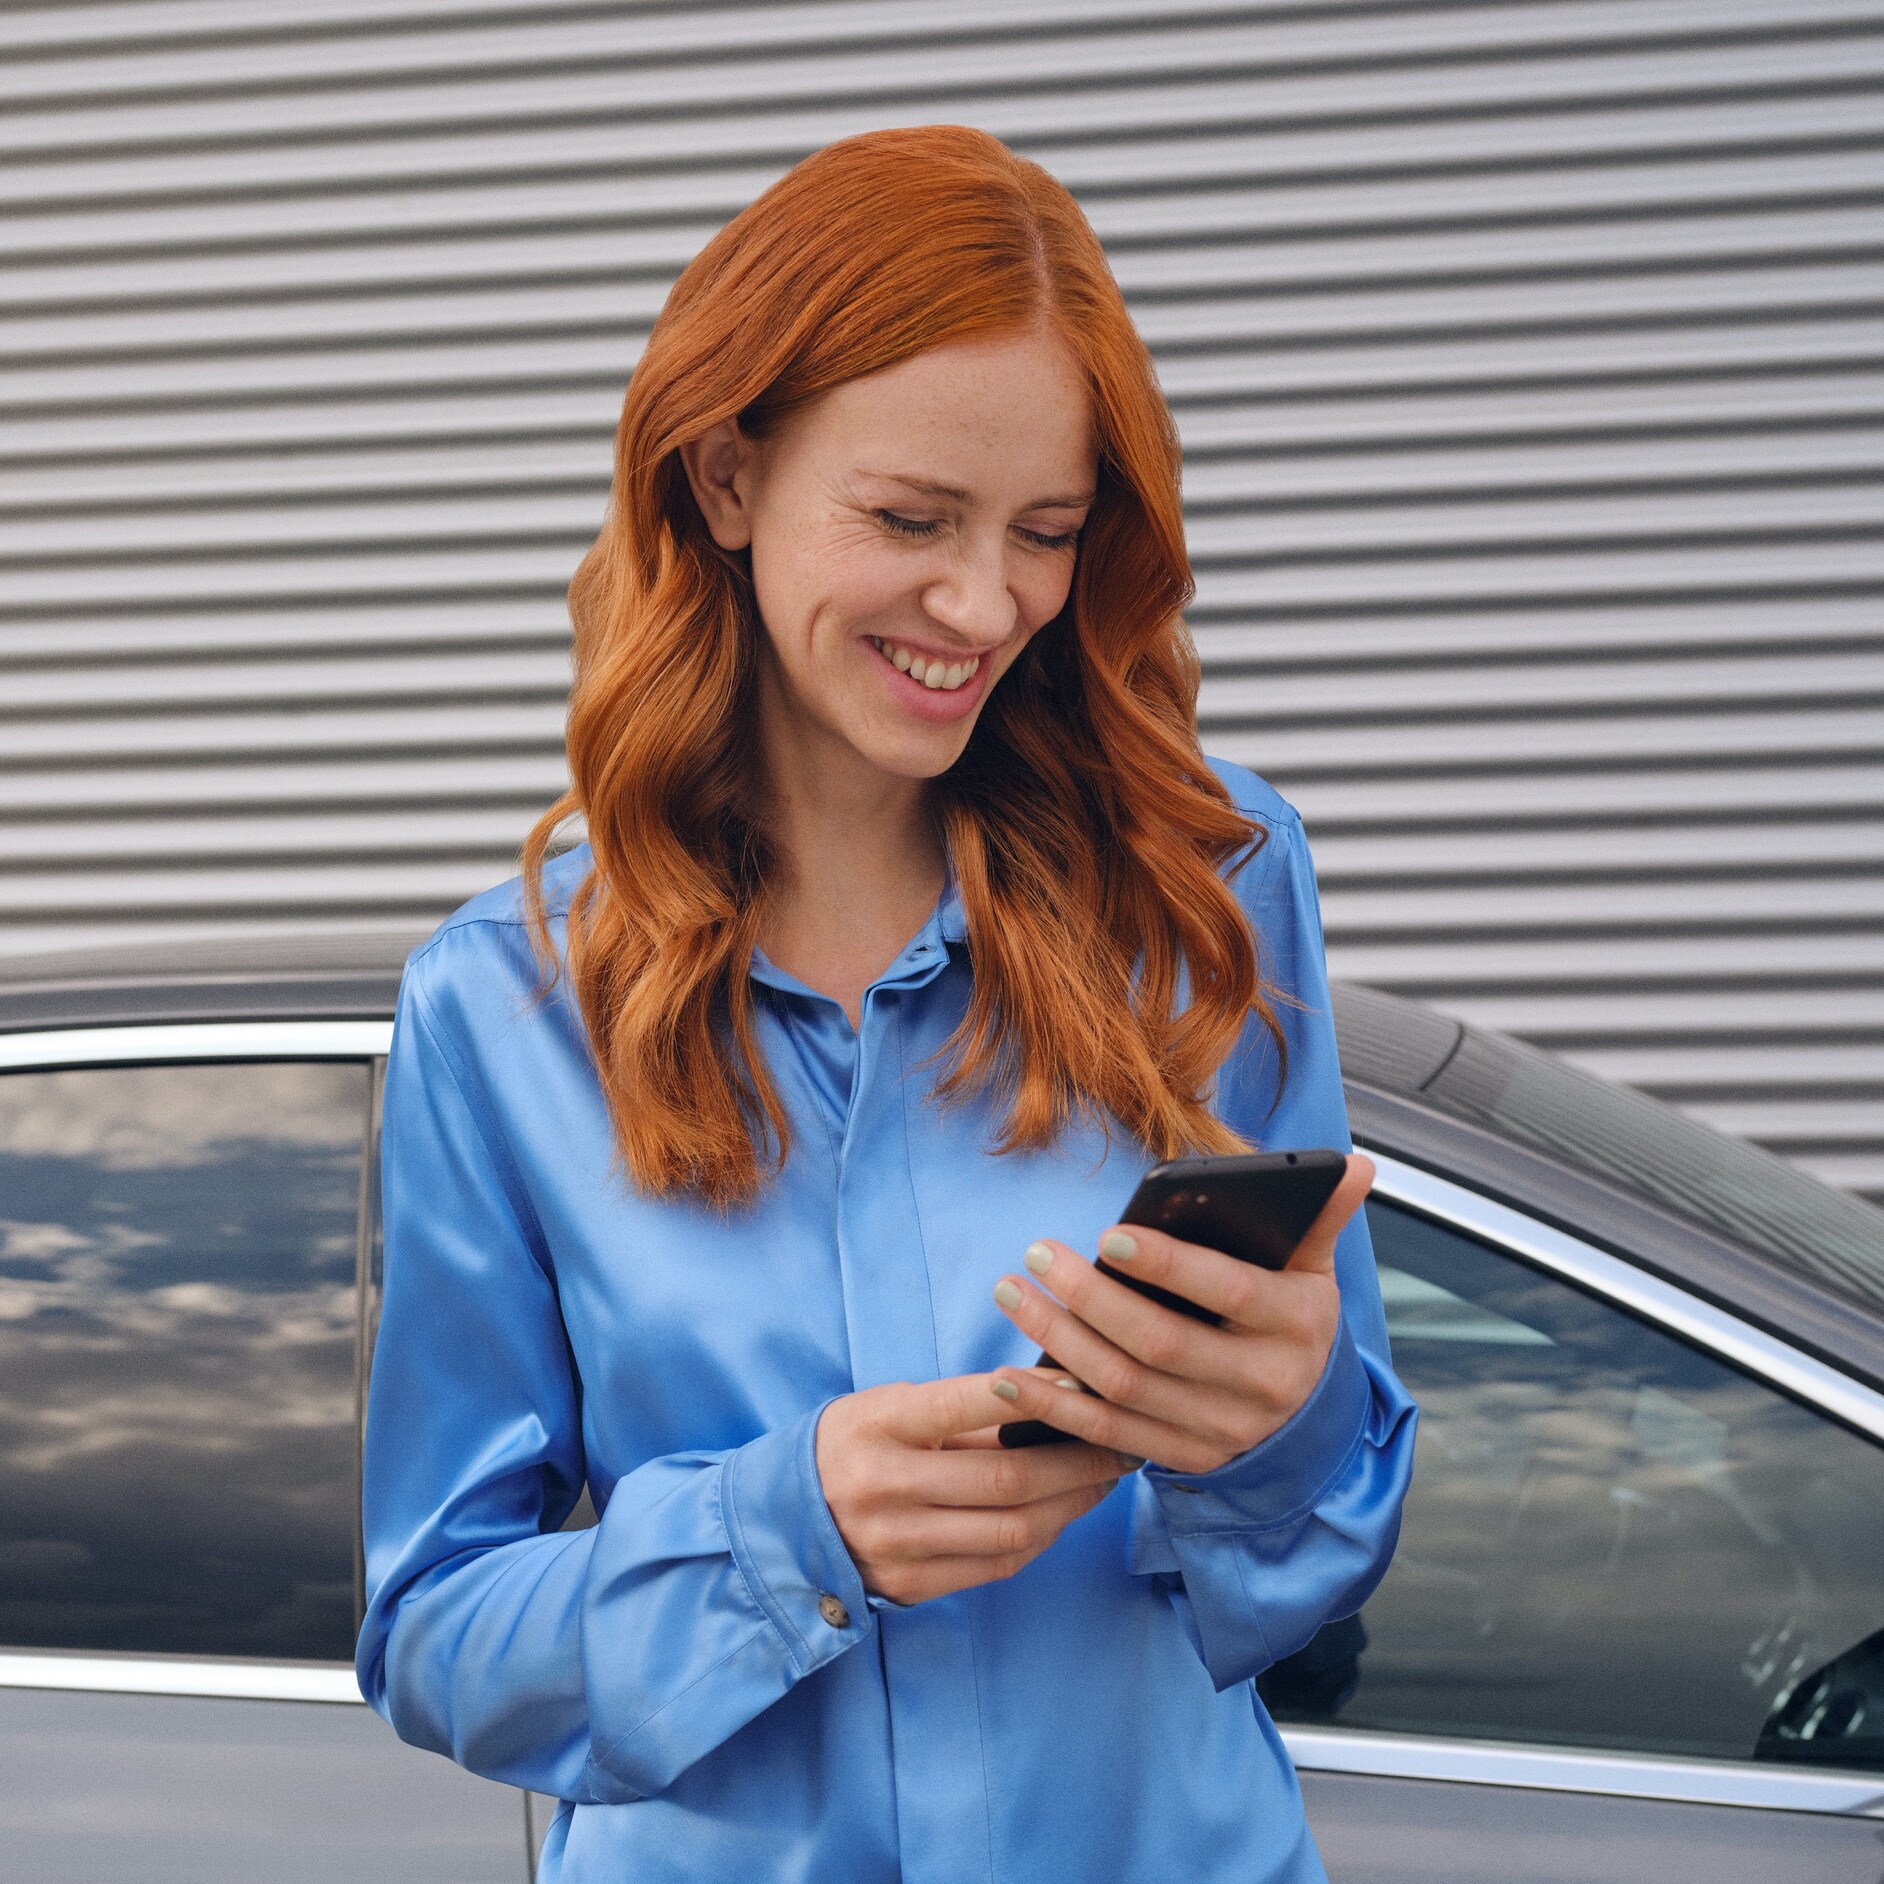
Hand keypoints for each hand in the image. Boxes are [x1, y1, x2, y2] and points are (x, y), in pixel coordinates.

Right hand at [814, 1371, 1138, 1604]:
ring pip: (1013, 1527)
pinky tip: (1065, 1513)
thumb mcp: (889, 1407)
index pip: (964, 1403)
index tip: (1085, 1382)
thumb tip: (1055, 1399)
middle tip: (1122, 1440)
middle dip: (1079, 1459)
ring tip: (1105, 1478)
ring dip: (1074, 1503)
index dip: (1032, 1393)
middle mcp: (883, 1485)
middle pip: (1006, 1477)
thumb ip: (960, 1411)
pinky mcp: (912, 1585)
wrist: (785, 1520)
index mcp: (877, 1425)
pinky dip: (1044, 1536)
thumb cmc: (855, 1445)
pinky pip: (998, 1564)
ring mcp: (897, 1543)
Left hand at [985, 1153, 1375, 1474]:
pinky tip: (1010, 1376)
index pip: (1226, 1291)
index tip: (1107, 1235)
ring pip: (1125, 1388)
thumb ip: (1322, 1218)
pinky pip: (1108, 1436)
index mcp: (1295, 1324)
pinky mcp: (1183, 1458)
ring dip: (1058, 1342)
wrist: (1307, 1425)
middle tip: (1037, 1253)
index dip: (1168, 1265)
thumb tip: (1356, 1164)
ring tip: (1013, 1293)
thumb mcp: (1314, 1272)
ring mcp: (1219, 1429)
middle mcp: (1259, 1384)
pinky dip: (1055, 1409)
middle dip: (1090, 1298)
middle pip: (1160, 1343)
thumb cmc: (1294, 1322)